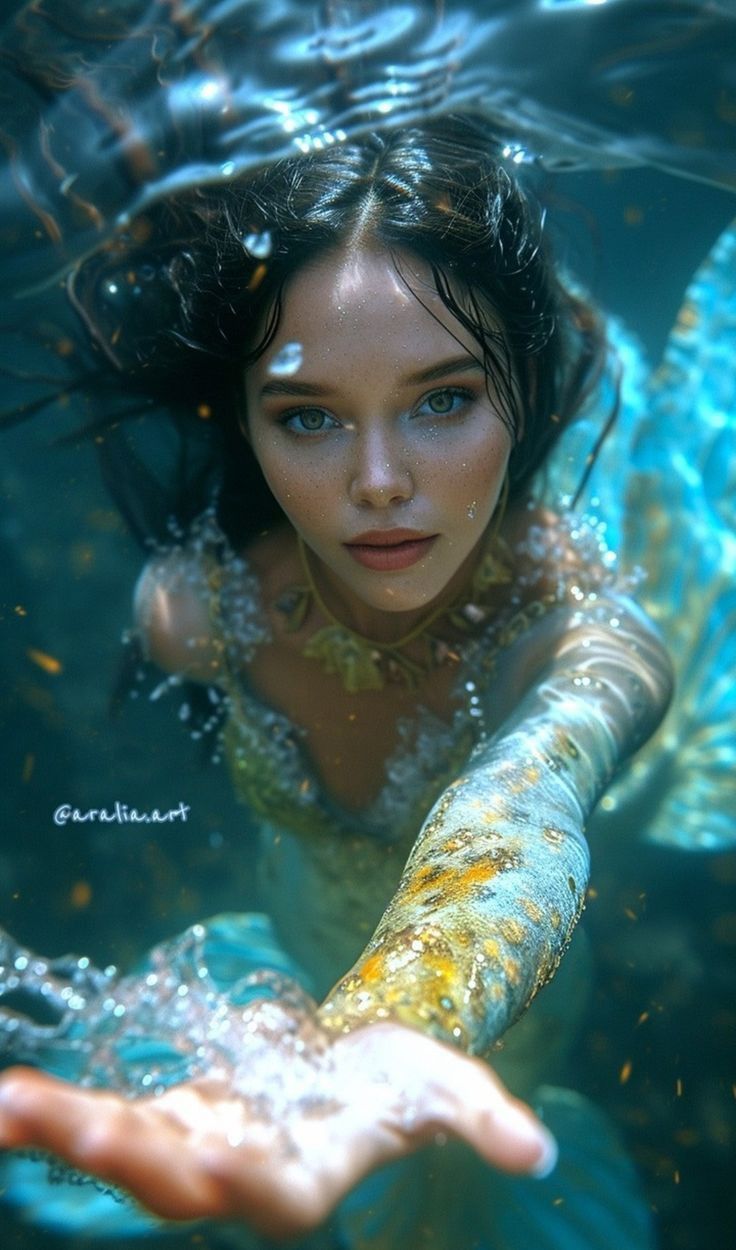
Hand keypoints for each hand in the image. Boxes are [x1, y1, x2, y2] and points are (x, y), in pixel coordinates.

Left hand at [0, 1014, 556, 1240]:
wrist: (356, 1070)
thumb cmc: (402, 1082)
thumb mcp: (450, 1088)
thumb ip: (485, 1118)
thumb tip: (539, 1152)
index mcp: (300, 1178)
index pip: (256, 1189)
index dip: (227, 1172)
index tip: (185, 1149)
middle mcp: (236, 1175)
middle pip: (165, 1173)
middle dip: (104, 1147)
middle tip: (35, 1116)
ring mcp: (195, 1145)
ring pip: (122, 1147)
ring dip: (61, 1127)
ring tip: (4, 1103)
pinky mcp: (172, 1114)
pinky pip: (112, 1114)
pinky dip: (61, 1110)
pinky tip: (14, 1095)